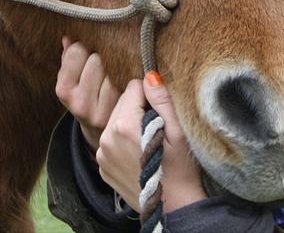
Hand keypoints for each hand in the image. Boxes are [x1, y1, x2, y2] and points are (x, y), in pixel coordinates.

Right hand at [55, 37, 120, 150]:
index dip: (84, 46)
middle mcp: (80, 103)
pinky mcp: (118, 113)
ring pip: (112, 70)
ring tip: (114, 68)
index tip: (87, 49)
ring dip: (115, 65)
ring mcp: (100, 111)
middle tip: (103, 59)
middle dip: (100, 55)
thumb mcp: (71, 79)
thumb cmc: (85, 95)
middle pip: (96, 60)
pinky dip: (126, 77)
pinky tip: (124, 79)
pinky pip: (126, 83)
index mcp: (64, 90)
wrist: (99, 131)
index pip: (77, 52)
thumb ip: (69, 57)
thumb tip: (69, 36)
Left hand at [96, 72, 207, 213]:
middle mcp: (105, 138)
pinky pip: (111, 140)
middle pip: (121, 103)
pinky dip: (123, 141)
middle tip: (157, 128)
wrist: (173, 208)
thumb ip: (162, 99)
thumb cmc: (181, 169)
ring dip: (130, 124)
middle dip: (138, 109)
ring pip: (115, 120)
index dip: (150, 96)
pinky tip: (139, 154)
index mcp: (123, 125)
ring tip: (149, 141)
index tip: (162, 113)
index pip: (133, 87)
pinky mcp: (102, 166)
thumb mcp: (178, 131)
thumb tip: (149, 75)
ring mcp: (101, 154)